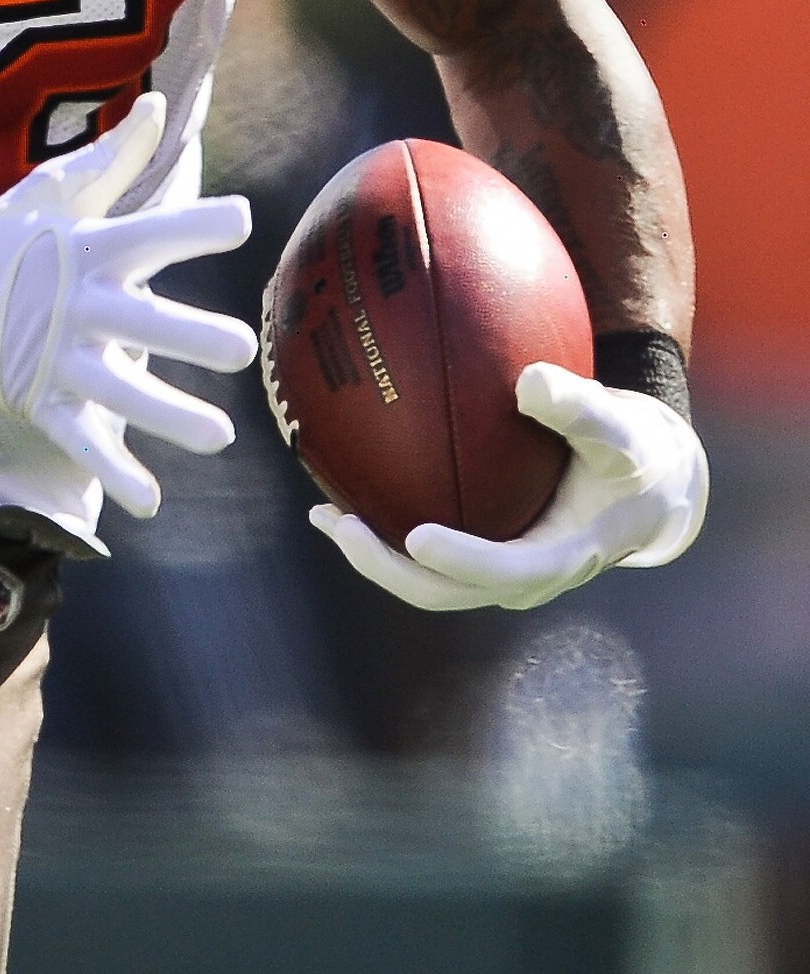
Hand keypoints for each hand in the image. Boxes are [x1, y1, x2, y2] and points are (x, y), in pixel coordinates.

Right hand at [0, 93, 255, 538]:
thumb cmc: (1, 242)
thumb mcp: (54, 194)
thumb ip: (113, 157)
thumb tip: (155, 105)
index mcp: (87, 250)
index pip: (148, 232)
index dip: (192, 226)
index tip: (242, 222)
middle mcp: (77, 306)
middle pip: (139, 322)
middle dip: (187, 336)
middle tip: (241, 350)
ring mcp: (57, 359)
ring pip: (117, 392)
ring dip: (166, 416)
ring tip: (218, 436)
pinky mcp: (40, 400)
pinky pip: (80, 441)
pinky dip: (113, 473)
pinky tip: (151, 499)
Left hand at [309, 360, 708, 611]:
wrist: (649, 486)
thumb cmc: (636, 453)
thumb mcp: (623, 427)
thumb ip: (580, 407)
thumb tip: (528, 380)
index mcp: (562, 557)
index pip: (506, 571)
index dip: (462, 561)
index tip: (417, 538)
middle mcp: (524, 576)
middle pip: (445, 593)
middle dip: (388, 568)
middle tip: (341, 525)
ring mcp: (499, 572)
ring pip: (428, 582)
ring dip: (375, 556)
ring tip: (324, 516)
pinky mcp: (485, 555)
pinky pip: (429, 556)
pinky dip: (388, 533)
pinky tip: (347, 494)